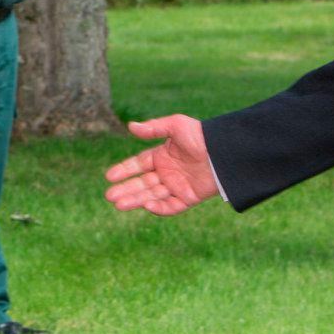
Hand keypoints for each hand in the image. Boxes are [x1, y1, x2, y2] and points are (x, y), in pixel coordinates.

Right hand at [104, 115, 219, 215]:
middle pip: (142, 183)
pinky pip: (171, 206)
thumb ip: (153, 127)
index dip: (124, 170)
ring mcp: (177, 186)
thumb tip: (130, 126)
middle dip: (126, 190)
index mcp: (162, 156)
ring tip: (118, 204)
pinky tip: (146, 205)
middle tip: (109, 196)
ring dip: (135, 200)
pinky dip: (159, 208)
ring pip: (152, 196)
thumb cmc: (201, 136)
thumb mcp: (176, 126)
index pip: (139, 165)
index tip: (109, 176)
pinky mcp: (189, 198)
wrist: (224, 153)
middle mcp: (167, 172)